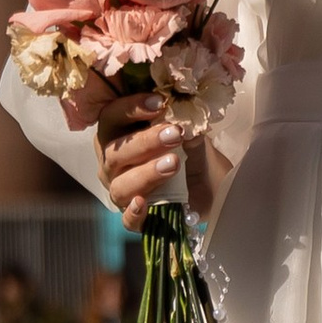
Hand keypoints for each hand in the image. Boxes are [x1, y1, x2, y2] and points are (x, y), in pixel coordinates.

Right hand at [94, 91, 183, 229]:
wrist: (209, 185)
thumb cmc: (188, 150)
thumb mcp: (188, 131)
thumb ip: (183, 122)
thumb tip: (182, 113)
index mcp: (117, 134)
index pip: (112, 116)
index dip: (131, 108)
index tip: (160, 102)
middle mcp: (112, 163)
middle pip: (114, 152)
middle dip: (144, 142)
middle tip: (174, 135)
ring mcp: (120, 192)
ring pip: (120, 186)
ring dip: (146, 173)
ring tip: (173, 164)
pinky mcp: (135, 219)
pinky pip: (127, 220)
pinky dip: (134, 213)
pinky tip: (143, 203)